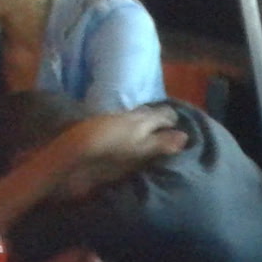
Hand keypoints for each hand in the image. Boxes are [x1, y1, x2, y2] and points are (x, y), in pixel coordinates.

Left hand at [54, 107, 186, 196]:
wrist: (76, 147)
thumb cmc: (114, 149)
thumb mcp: (143, 149)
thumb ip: (163, 142)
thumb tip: (185, 136)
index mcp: (144, 119)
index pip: (164, 113)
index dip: (173, 119)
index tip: (178, 126)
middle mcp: (131, 114)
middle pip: (148, 112)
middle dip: (158, 117)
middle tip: (165, 128)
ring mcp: (114, 117)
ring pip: (134, 115)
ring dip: (142, 121)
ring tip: (146, 132)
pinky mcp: (100, 124)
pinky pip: (121, 121)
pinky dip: (128, 126)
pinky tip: (125, 135)